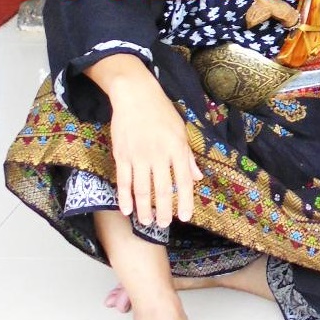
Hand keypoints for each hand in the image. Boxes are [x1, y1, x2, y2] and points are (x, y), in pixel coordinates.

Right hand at [92, 59, 202, 226]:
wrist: (136, 95)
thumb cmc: (162, 112)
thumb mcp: (181, 130)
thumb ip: (188, 157)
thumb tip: (198, 178)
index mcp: (177, 148)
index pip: (183, 180)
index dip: (185, 200)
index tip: (185, 216)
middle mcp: (159, 154)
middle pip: (162, 189)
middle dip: (164, 210)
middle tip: (165, 225)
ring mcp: (139, 156)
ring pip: (142, 189)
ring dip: (144, 208)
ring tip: (147, 222)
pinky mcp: (122, 155)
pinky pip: (124, 180)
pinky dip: (125, 197)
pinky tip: (127, 210)